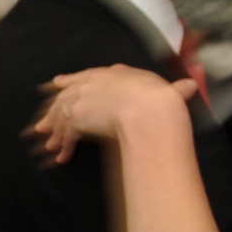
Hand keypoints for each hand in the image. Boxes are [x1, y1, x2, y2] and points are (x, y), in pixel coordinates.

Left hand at [29, 65, 195, 165]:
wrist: (148, 110)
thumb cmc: (159, 100)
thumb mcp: (168, 90)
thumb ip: (176, 89)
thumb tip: (190, 86)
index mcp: (110, 75)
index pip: (84, 76)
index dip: (69, 81)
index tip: (56, 83)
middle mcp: (92, 85)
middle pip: (65, 96)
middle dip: (53, 110)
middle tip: (42, 123)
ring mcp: (82, 101)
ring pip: (62, 116)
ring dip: (54, 132)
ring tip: (49, 146)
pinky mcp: (78, 119)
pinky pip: (66, 135)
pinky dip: (62, 146)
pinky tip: (60, 157)